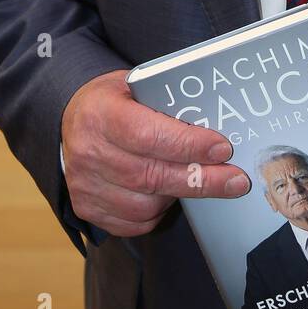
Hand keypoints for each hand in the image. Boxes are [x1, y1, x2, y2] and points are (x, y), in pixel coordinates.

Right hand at [61, 69, 250, 236]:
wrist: (72, 119)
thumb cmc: (114, 101)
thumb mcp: (136, 85)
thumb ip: (168, 103)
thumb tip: (218, 124)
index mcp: (100, 114)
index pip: (148, 135)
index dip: (188, 145)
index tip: (222, 149)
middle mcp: (88, 152)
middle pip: (152, 176)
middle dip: (201, 180)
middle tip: (235, 180)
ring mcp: (84, 184)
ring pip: (146, 205)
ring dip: (179, 195)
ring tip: (195, 178)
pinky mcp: (86, 208)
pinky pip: (134, 223)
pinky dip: (158, 212)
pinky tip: (167, 193)